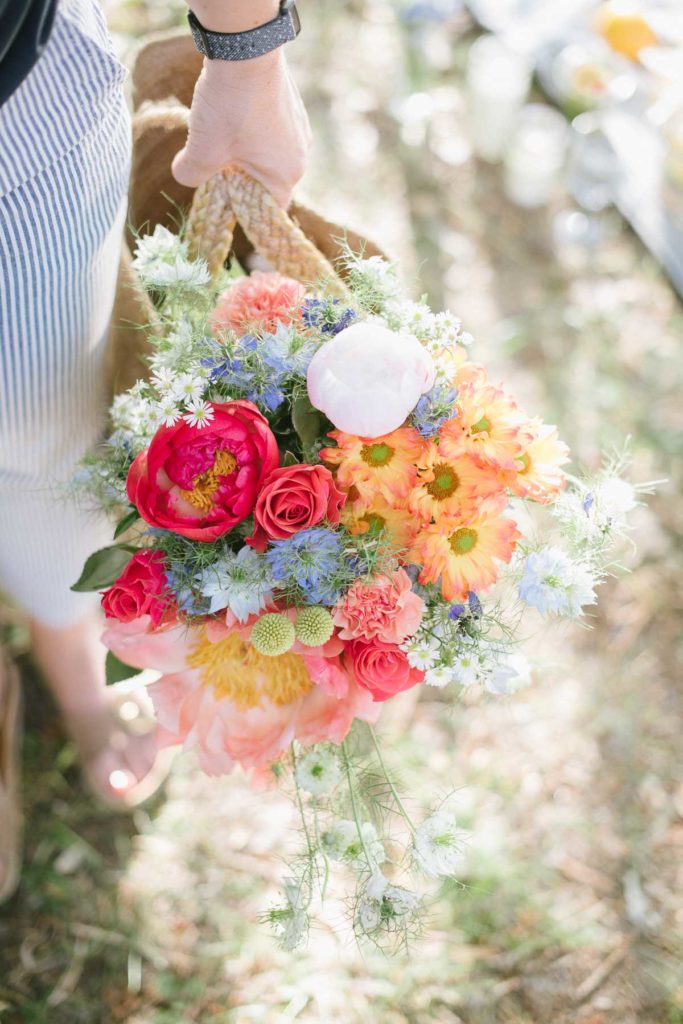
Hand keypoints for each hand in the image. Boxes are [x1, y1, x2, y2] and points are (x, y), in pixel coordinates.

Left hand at [172, 50, 310, 208]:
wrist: (245, 47)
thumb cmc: (230, 108)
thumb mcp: (203, 150)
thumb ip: (191, 174)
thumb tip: (184, 176)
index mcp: (286, 174)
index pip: (267, 209)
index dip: (243, 208)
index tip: (220, 197)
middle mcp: (299, 154)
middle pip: (264, 180)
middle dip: (238, 176)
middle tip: (212, 161)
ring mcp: (298, 127)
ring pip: (265, 153)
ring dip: (241, 150)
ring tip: (218, 132)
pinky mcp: (290, 105)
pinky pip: (268, 129)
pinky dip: (249, 128)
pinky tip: (230, 111)